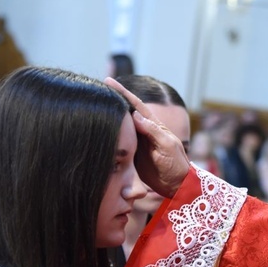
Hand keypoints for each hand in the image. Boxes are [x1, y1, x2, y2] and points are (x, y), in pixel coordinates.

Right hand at [105, 78, 189, 197]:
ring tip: (91, 106)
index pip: (136, 105)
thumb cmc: (176, 164)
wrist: (176, 185)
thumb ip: (153, 131)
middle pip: (125, 113)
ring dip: (108, 118)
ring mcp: (136, 143)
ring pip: (120, 127)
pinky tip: (96, 131)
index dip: (123, 93)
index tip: (108, 81)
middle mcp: (142, 131)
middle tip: (94, 90)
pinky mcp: (130, 155)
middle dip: (112, 101)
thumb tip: (135, 114)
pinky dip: (109, 137)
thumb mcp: (167, 146)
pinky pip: (118, 144)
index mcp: (153, 125)